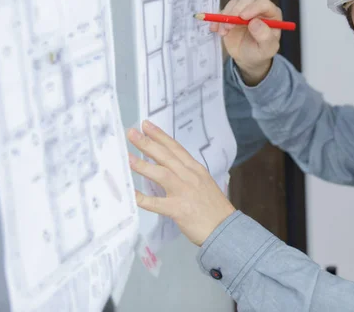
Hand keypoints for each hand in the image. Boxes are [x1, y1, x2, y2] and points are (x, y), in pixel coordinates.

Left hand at [127, 121, 235, 246]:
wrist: (226, 228)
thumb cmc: (214, 208)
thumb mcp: (204, 183)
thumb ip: (187, 175)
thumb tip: (168, 167)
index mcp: (196, 169)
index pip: (176, 148)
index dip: (160, 136)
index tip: (146, 125)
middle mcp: (190, 176)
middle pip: (166, 156)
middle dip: (147, 143)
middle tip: (131, 133)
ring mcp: (184, 192)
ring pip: (161, 173)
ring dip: (143, 165)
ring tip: (127, 157)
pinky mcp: (178, 209)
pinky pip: (156, 203)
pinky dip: (141, 198)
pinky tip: (129, 194)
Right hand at [211, 0, 281, 85]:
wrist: (247, 58)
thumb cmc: (260, 53)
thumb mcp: (267, 49)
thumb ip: (264, 36)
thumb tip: (255, 22)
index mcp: (272, 15)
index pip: (264, 4)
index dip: (253, 8)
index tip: (242, 17)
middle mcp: (258, 10)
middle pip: (246, 1)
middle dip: (236, 12)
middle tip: (229, 26)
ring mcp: (244, 11)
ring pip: (233, 4)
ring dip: (226, 17)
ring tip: (224, 32)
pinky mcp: (231, 15)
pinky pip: (223, 12)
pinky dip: (217, 20)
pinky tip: (215, 29)